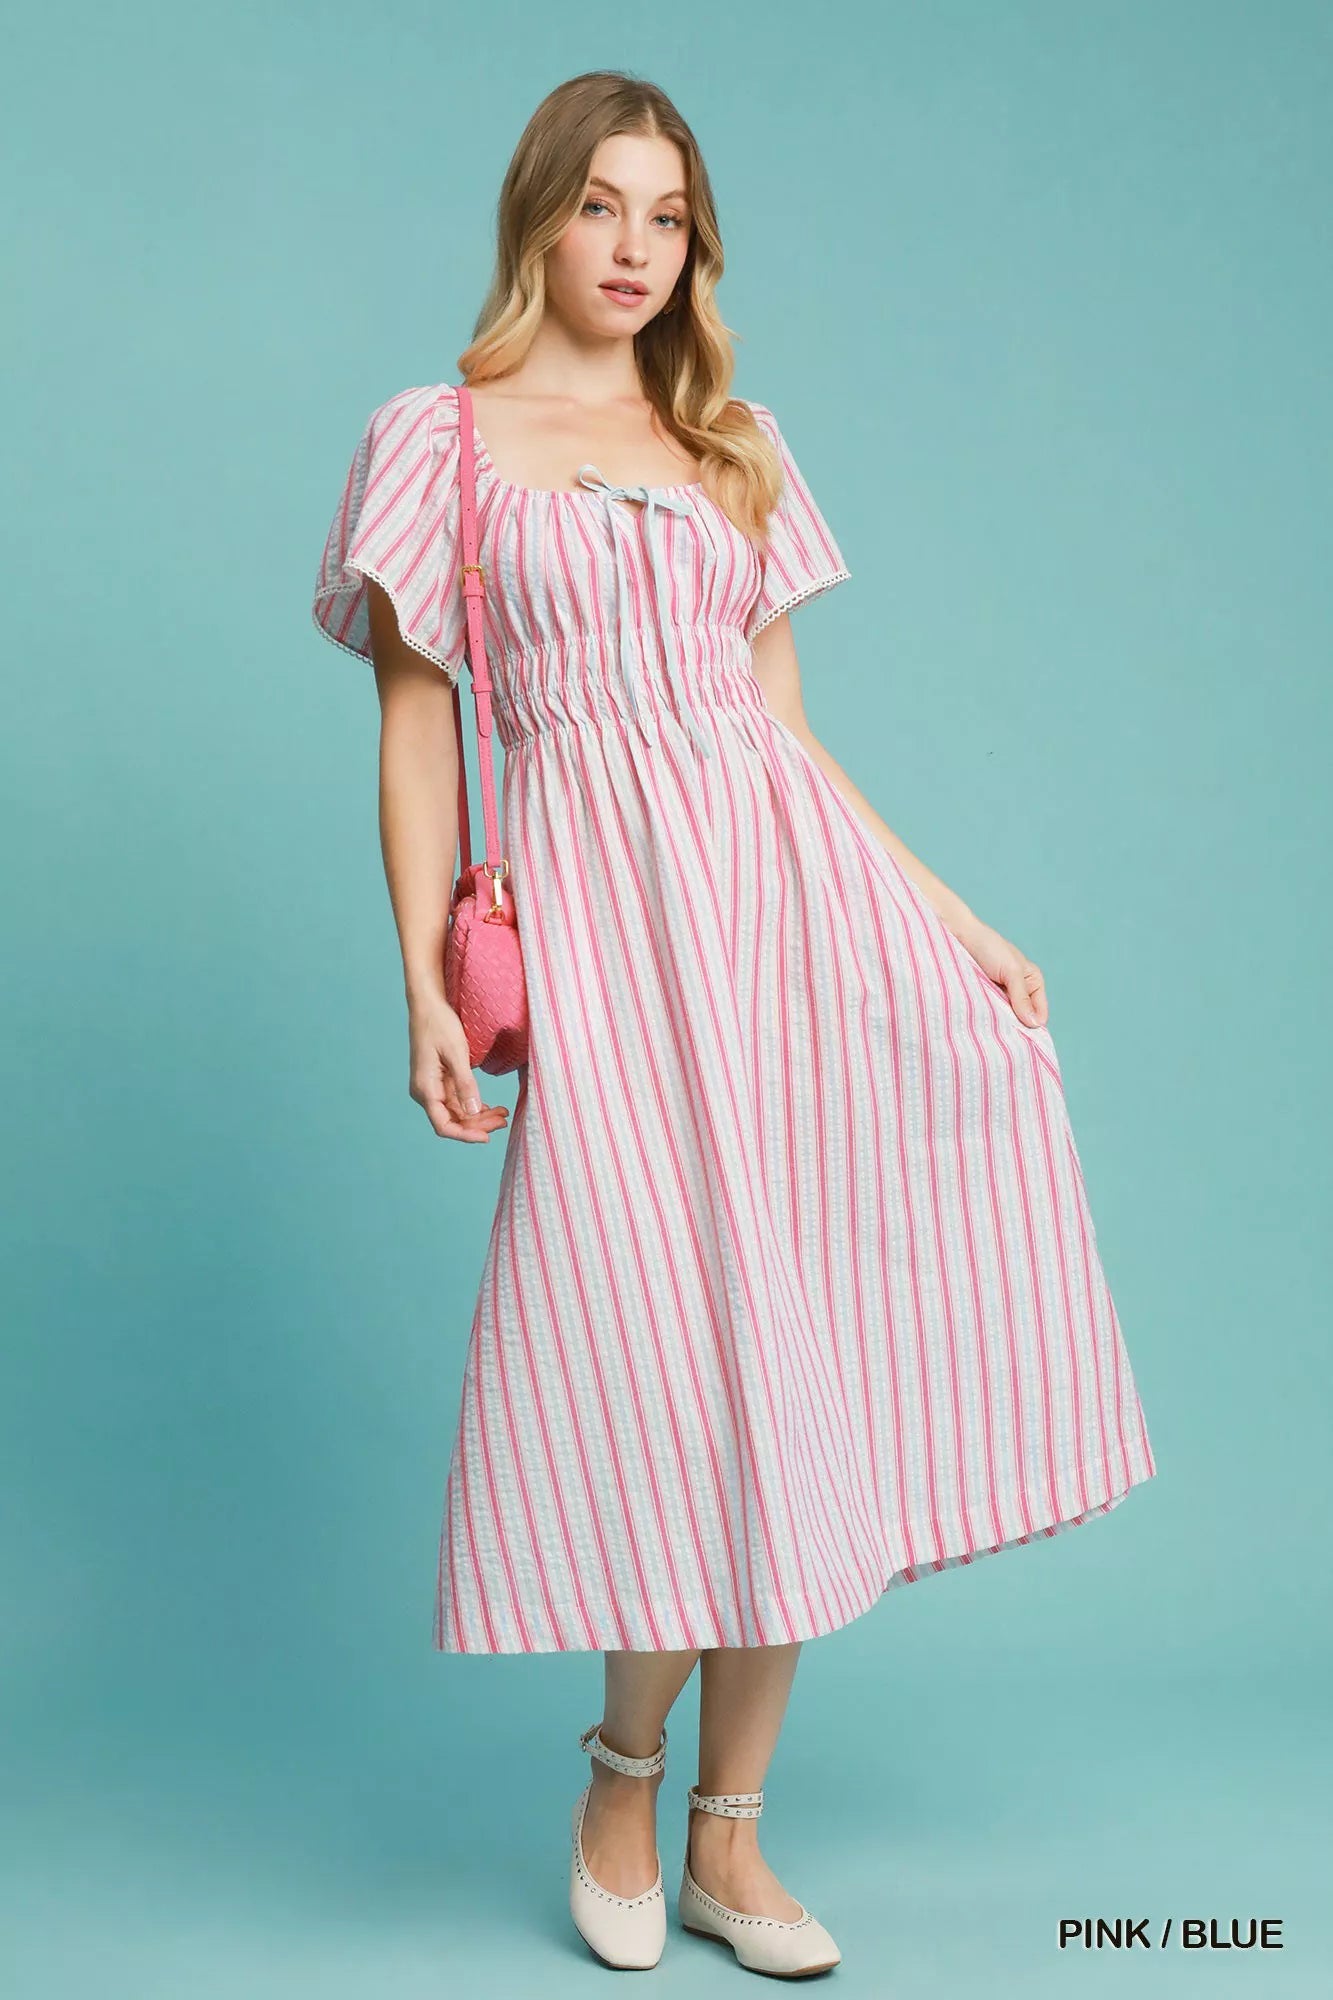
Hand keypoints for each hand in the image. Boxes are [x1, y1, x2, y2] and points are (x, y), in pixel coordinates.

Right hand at [408, 992, 511, 1141]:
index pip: (443, 1125)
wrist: (427, 1004)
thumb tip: (473, 1113)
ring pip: (457, 1112)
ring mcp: (432, 1087)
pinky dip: (473, 1105)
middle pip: (452, 1121)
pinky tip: (490, 1107)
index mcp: (425, 1089)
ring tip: (503, 1114)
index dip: (465, 1135)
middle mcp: (425, 1092)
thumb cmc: (439, 1024)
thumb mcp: (457, 1053)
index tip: (487, 1137)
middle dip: (478, 1125)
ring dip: (478, 1116)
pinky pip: (456, 1100)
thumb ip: (465, 1084)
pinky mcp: (439, 1080)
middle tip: (504, 1120)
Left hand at [951, 915, 1047, 1027]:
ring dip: (1000, 1025)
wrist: (959, 936)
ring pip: (1005, 1019)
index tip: (1022, 1039)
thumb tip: (1035, 1024)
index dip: (1033, 1027)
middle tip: (1005, 1038)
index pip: (1040, 1013)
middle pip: (1022, 1019)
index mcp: (1032, 982)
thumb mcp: (1011, 971)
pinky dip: (987, 1020)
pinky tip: (982, 1026)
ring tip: (992, 1032)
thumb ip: (1022, 997)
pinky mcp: (983, 998)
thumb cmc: (989, 947)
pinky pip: (989, 1015)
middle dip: (1015, 1028)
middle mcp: (1019, 992)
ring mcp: (1000, 996)